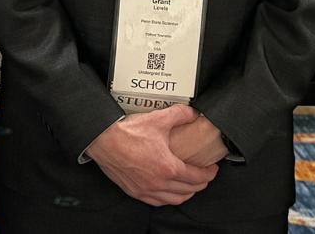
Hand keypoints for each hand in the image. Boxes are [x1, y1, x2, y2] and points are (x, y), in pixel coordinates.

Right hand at [86, 104, 217, 205]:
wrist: (102, 140)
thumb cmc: (127, 132)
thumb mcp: (157, 119)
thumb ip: (179, 114)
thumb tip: (192, 113)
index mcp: (168, 168)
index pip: (197, 177)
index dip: (209, 173)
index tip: (212, 168)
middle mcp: (159, 183)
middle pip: (188, 191)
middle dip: (200, 184)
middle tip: (203, 175)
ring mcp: (146, 189)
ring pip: (174, 200)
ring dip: (185, 194)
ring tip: (188, 185)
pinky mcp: (134, 191)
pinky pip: (157, 201)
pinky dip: (167, 198)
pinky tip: (167, 191)